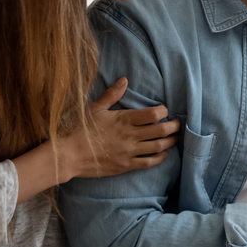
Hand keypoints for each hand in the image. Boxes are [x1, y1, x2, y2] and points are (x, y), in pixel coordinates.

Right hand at [61, 78, 180, 178]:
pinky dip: (160, 158)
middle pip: (161, 131)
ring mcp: (129, 152)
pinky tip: (163, 153)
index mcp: (124, 120)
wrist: (68, 155)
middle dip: (173, 127)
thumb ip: (112, 94)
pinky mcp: (126, 166)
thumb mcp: (95, 108)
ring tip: (174, 138)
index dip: (163, 111)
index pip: (153, 114)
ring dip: (170, 142)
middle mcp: (130, 136)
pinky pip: (149, 163)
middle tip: (177, 124)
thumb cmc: (80, 129)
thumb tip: (124, 80)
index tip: (165, 110)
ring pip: (158, 147)